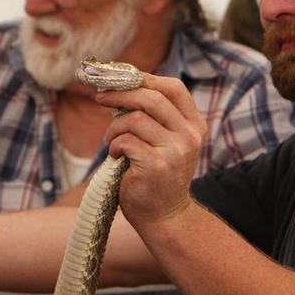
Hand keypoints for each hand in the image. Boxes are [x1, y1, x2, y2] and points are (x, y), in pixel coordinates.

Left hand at [94, 73, 205, 227]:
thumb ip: (153, 116)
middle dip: (120, 94)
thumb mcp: (164, 141)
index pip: (173, 88)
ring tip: (112, 142)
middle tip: (100, 97)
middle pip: (151, 98)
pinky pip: (126, 141)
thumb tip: (118, 86)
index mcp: (194, 125)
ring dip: (114, 128)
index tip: (120, 79)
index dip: (144, 79)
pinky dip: (114, 146)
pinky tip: (117, 157)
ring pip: (134, 119)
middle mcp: (189, 136)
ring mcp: (175, 151)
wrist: (164, 216)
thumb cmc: (157, 175)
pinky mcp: (156, 165)